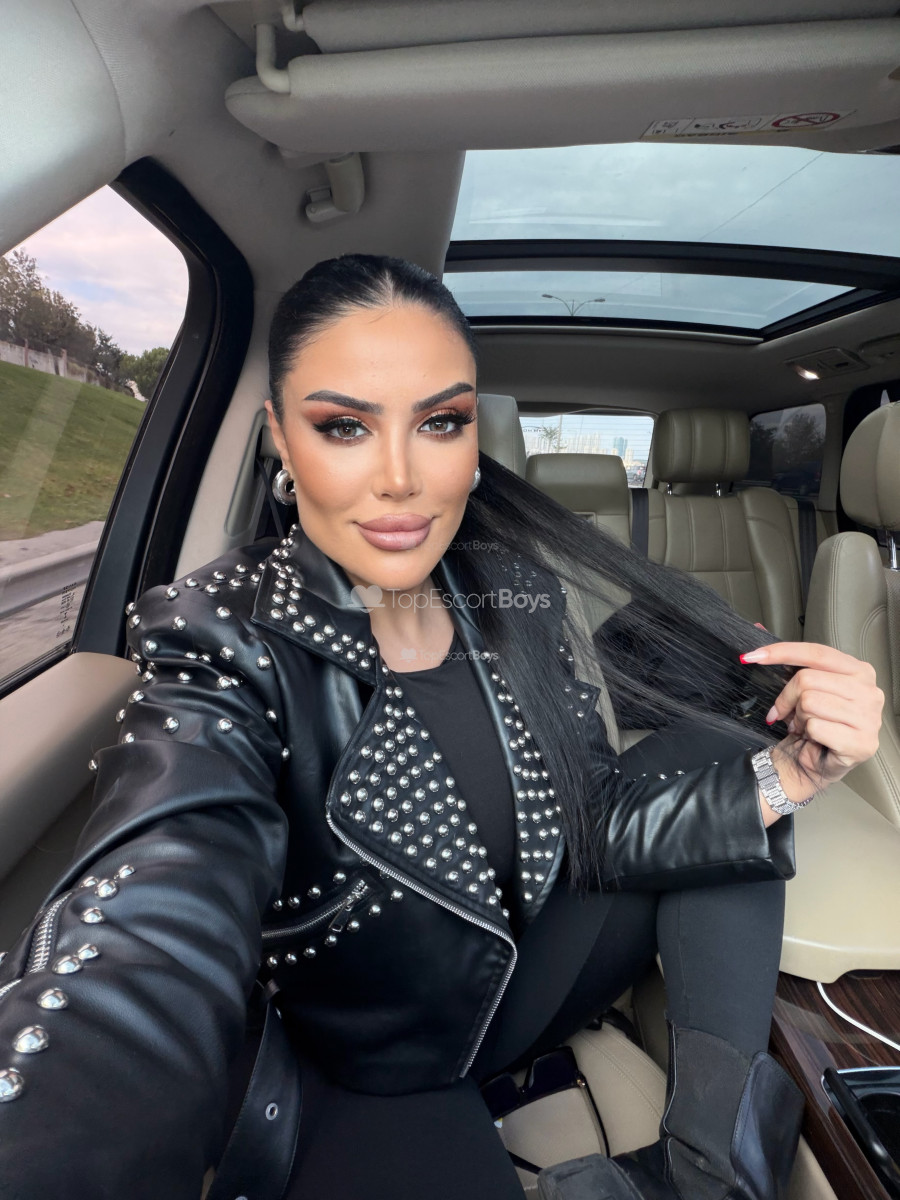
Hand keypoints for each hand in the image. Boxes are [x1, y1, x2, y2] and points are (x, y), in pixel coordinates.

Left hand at [739, 641, 883, 790]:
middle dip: (787, 698)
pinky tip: (815, 739)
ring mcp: (869, 718)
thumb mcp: (803, 687)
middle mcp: (869, 691)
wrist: (814, 763)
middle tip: (790, 713)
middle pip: (807, 679)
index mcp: (859, 671)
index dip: (781, 651)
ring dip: (799, 718)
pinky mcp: (862, 742)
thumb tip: (756, 627)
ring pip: (810, 703)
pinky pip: (816, 727)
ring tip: (806, 726)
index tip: (752, 656)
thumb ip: (787, 657)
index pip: (816, 652)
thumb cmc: (813, 723)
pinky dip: (807, 734)